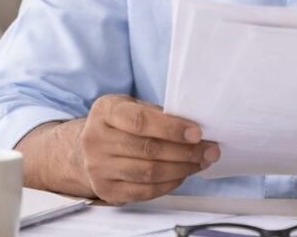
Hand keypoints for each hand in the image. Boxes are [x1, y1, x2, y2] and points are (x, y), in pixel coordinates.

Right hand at [76, 94, 219, 204]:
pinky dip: (169, 184)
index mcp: (105, 112)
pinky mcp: (106, 190)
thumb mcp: (131, 106)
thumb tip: (194, 129)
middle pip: (148, 149)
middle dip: (186, 151)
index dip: (172, 128)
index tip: (197, 133)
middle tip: (210, 150)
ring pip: (148, 173)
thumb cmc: (119, 124)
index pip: (140, 121)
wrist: (86, 150)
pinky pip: (144, 191)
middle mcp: (96, 140)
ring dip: (182, 169)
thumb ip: (157, 114)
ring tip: (200, 162)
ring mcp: (98, 168)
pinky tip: (182, 175)